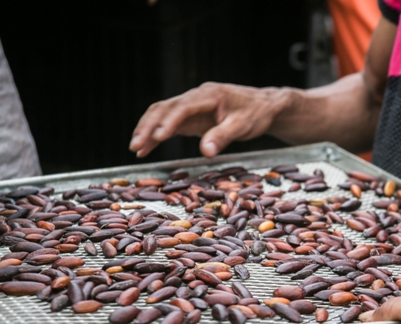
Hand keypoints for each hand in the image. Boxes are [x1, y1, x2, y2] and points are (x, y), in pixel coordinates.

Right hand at [129, 82, 286, 157]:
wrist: (264, 105)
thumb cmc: (256, 113)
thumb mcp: (244, 126)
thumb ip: (223, 136)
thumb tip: (206, 151)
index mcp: (209, 95)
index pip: (183, 107)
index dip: (169, 121)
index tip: (158, 136)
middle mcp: (196, 97)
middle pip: (165, 108)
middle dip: (149, 126)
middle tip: (137, 145)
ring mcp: (192, 105)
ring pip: (162, 113)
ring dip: (148, 129)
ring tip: (136, 148)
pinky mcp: (192, 116)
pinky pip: (169, 122)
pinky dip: (157, 134)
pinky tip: (147, 147)